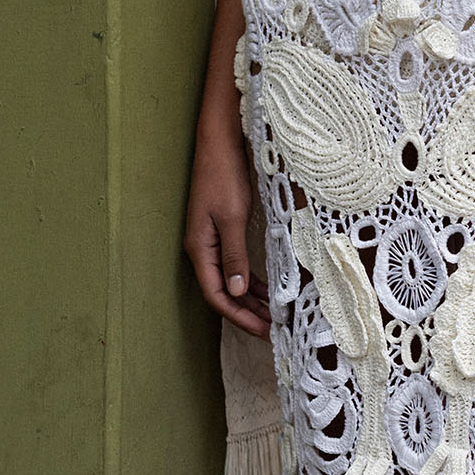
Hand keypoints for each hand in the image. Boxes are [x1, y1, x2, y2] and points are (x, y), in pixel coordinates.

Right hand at [184, 117, 270, 335]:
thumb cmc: (223, 176)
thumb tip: (236, 290)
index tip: (263, 331)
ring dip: (251, 299)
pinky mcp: (222, 232)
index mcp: (200, 249)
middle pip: (223, 293)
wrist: (218, 143)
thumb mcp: (232, 217)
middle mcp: (202, 250)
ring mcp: (211, 242)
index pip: (217, 296)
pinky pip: (235, 265)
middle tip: (274, 331)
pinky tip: (269, 289)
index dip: (239, 317)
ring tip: (275, 315)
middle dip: (248, 314)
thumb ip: (234, 255)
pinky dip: (252, 280)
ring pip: (231, 281)